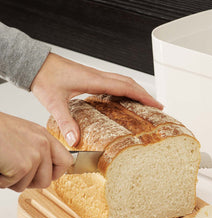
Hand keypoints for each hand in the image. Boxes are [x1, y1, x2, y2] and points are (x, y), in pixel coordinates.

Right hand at [0, 112, 72, 191]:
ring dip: (12, 181)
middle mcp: (43, 144)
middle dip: (29, 182)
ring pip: (29, 185)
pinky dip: (1, 180)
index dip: (55, 173)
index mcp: (44, 136)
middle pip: (47, 180)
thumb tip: (44, 172)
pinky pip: (13, 185)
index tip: (43, 176)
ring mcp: (35, 155)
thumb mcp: (21, 135)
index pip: (65, 161)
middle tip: (13, 173)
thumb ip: (35, 149)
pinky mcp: (23, 165)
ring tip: (2, 164)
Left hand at [31, 53, 162, 146]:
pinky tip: (124, 98)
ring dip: (137, 90)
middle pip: (129, 83)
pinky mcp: (91, 77)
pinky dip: (125, 89)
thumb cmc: (44, 77)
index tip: (156, 105)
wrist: (34, 63)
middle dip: (145, 95)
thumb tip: (74, 140)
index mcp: (94, 80)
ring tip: (146, 102)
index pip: (126, 87)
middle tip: (158, 106)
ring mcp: (95, 76)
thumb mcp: (54, 102)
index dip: (143, 96)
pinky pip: (114, 82)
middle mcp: (98, 76)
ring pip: (123, 80)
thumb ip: (65, 121)